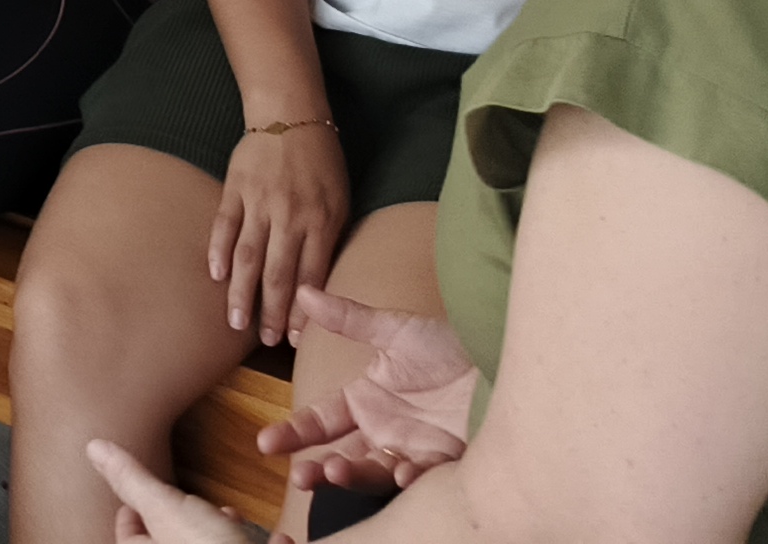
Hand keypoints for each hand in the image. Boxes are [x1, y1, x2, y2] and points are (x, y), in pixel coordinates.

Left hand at [79, 440, 258, 543]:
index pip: (129, 536)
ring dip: (226, 532)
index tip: (137, 500)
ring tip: (233, 518)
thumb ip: (132, 480)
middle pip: (172, 542)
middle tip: (194, 504)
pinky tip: (278, 539)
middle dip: (186, 520)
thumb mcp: (165, 507)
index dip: (132, 514)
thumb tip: (93, 449)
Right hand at [206, 118, 349, 347]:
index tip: (297, 340)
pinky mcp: (235, 187)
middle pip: (278, 272)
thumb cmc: (321, 162)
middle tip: (266, 340)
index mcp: (321, 220)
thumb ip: (329, 238)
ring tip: (236, 321)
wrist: (290, 115)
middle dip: (272, 311)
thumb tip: (318, 284)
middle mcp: (290, 215)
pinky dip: (218, 250)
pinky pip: (225, 223)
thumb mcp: (340, 199)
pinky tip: (215, 275)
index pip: (312, 276)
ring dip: (242, 291)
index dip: (304, 311)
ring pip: (248, 254)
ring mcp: (259, 200)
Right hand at [262, 288, 476, 501]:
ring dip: (352, 475)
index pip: (321, 420)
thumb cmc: (450, 345)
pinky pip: (420, 476)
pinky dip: (406, 477)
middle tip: (299, 475)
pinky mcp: (443, 463)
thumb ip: (348, 319)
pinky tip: (400, 470)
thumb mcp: (395, 330)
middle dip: (317, 468)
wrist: (502, 358)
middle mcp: (383, 430)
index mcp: (366, 400)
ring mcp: (411, 450)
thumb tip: (302, 292)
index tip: (265, 443)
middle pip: (341, 455)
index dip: (294, 432)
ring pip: (372, 471)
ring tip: (335, 470)